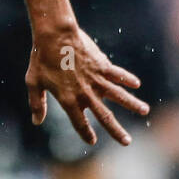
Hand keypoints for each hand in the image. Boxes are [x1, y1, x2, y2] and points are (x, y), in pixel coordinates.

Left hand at [26, 25, 148, 145]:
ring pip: (118, 96)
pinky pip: (118, 74)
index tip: (92, 141)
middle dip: (116, 131)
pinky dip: (127, 79)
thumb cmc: (41, 59)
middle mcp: (85, 93)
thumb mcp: (33, 83)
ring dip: (132, 104)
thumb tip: (36, 121)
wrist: (55, 36)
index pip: (79, 123)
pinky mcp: (102, 65)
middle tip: (127, 142)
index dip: (86, 133)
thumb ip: (37, 103)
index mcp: (68, 100)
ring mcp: (96, 79)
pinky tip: (136, 85)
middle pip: (104, 116)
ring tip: (145, 111)